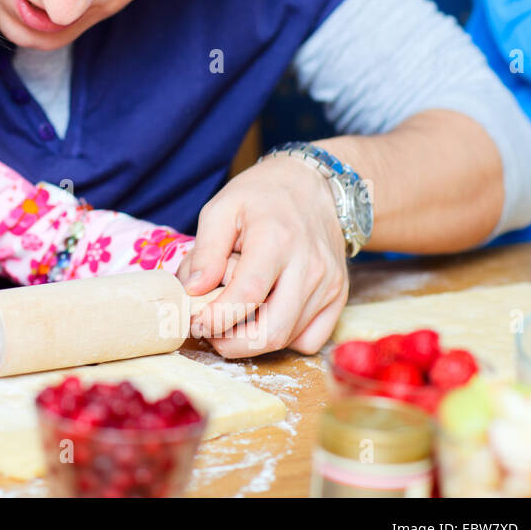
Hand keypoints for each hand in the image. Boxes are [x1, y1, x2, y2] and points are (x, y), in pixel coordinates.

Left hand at [178, 154, 349, 356]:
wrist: (313, 186)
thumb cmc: (261, 196)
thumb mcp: (222, 209)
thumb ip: (205, 251)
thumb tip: (192, 290)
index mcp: (276, 240)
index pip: (249, 295)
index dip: (218, 318)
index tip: (195, 322)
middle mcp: (309, 266)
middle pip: (273, 330)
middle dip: (233, 343)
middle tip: (209, 333)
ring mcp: (329, 284)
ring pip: (289, 338)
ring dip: (254, 341)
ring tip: (233, 318)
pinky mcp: (338, 296)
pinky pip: (310, 339)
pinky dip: (284, 339)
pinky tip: (266, 317)